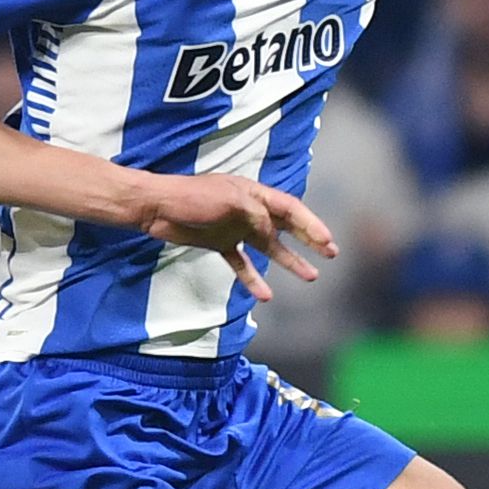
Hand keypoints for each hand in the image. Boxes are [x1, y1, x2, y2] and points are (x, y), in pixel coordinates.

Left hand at [135, 174, 336, 302]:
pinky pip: (241, 263)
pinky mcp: (219, 243)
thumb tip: (274, 235)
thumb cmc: (192, 198)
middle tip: (331, 254)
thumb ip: (256, 217)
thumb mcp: (230, 202)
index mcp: (254, 193)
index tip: (327, 242)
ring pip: (269, 247)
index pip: (290, 209)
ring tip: (310, 276)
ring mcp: (235, 228)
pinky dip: (253, 278)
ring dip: (290, 261)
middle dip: (309, 240)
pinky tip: (265, 294)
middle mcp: (249, 210)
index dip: (311, 225)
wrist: (157, 208)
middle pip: (286, 226)